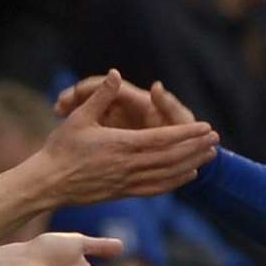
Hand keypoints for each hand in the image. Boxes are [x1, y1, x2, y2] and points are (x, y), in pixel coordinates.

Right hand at [39, 70, 216, 201]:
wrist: (48, 183)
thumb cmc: (61, 149)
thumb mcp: (79, 117)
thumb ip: (100, 96)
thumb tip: (114, 73)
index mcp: (122, 145)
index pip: (163, 139)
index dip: (187, 134)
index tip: (205, 127)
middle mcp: (129, 165)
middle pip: (171, 157)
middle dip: (195, 148)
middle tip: (216, 141)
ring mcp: (127, 181)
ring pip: (167, 174)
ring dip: (190, 164)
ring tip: (209, 157)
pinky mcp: (123, 192)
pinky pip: (155, 188)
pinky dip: (174, 181)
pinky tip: (187, 176)